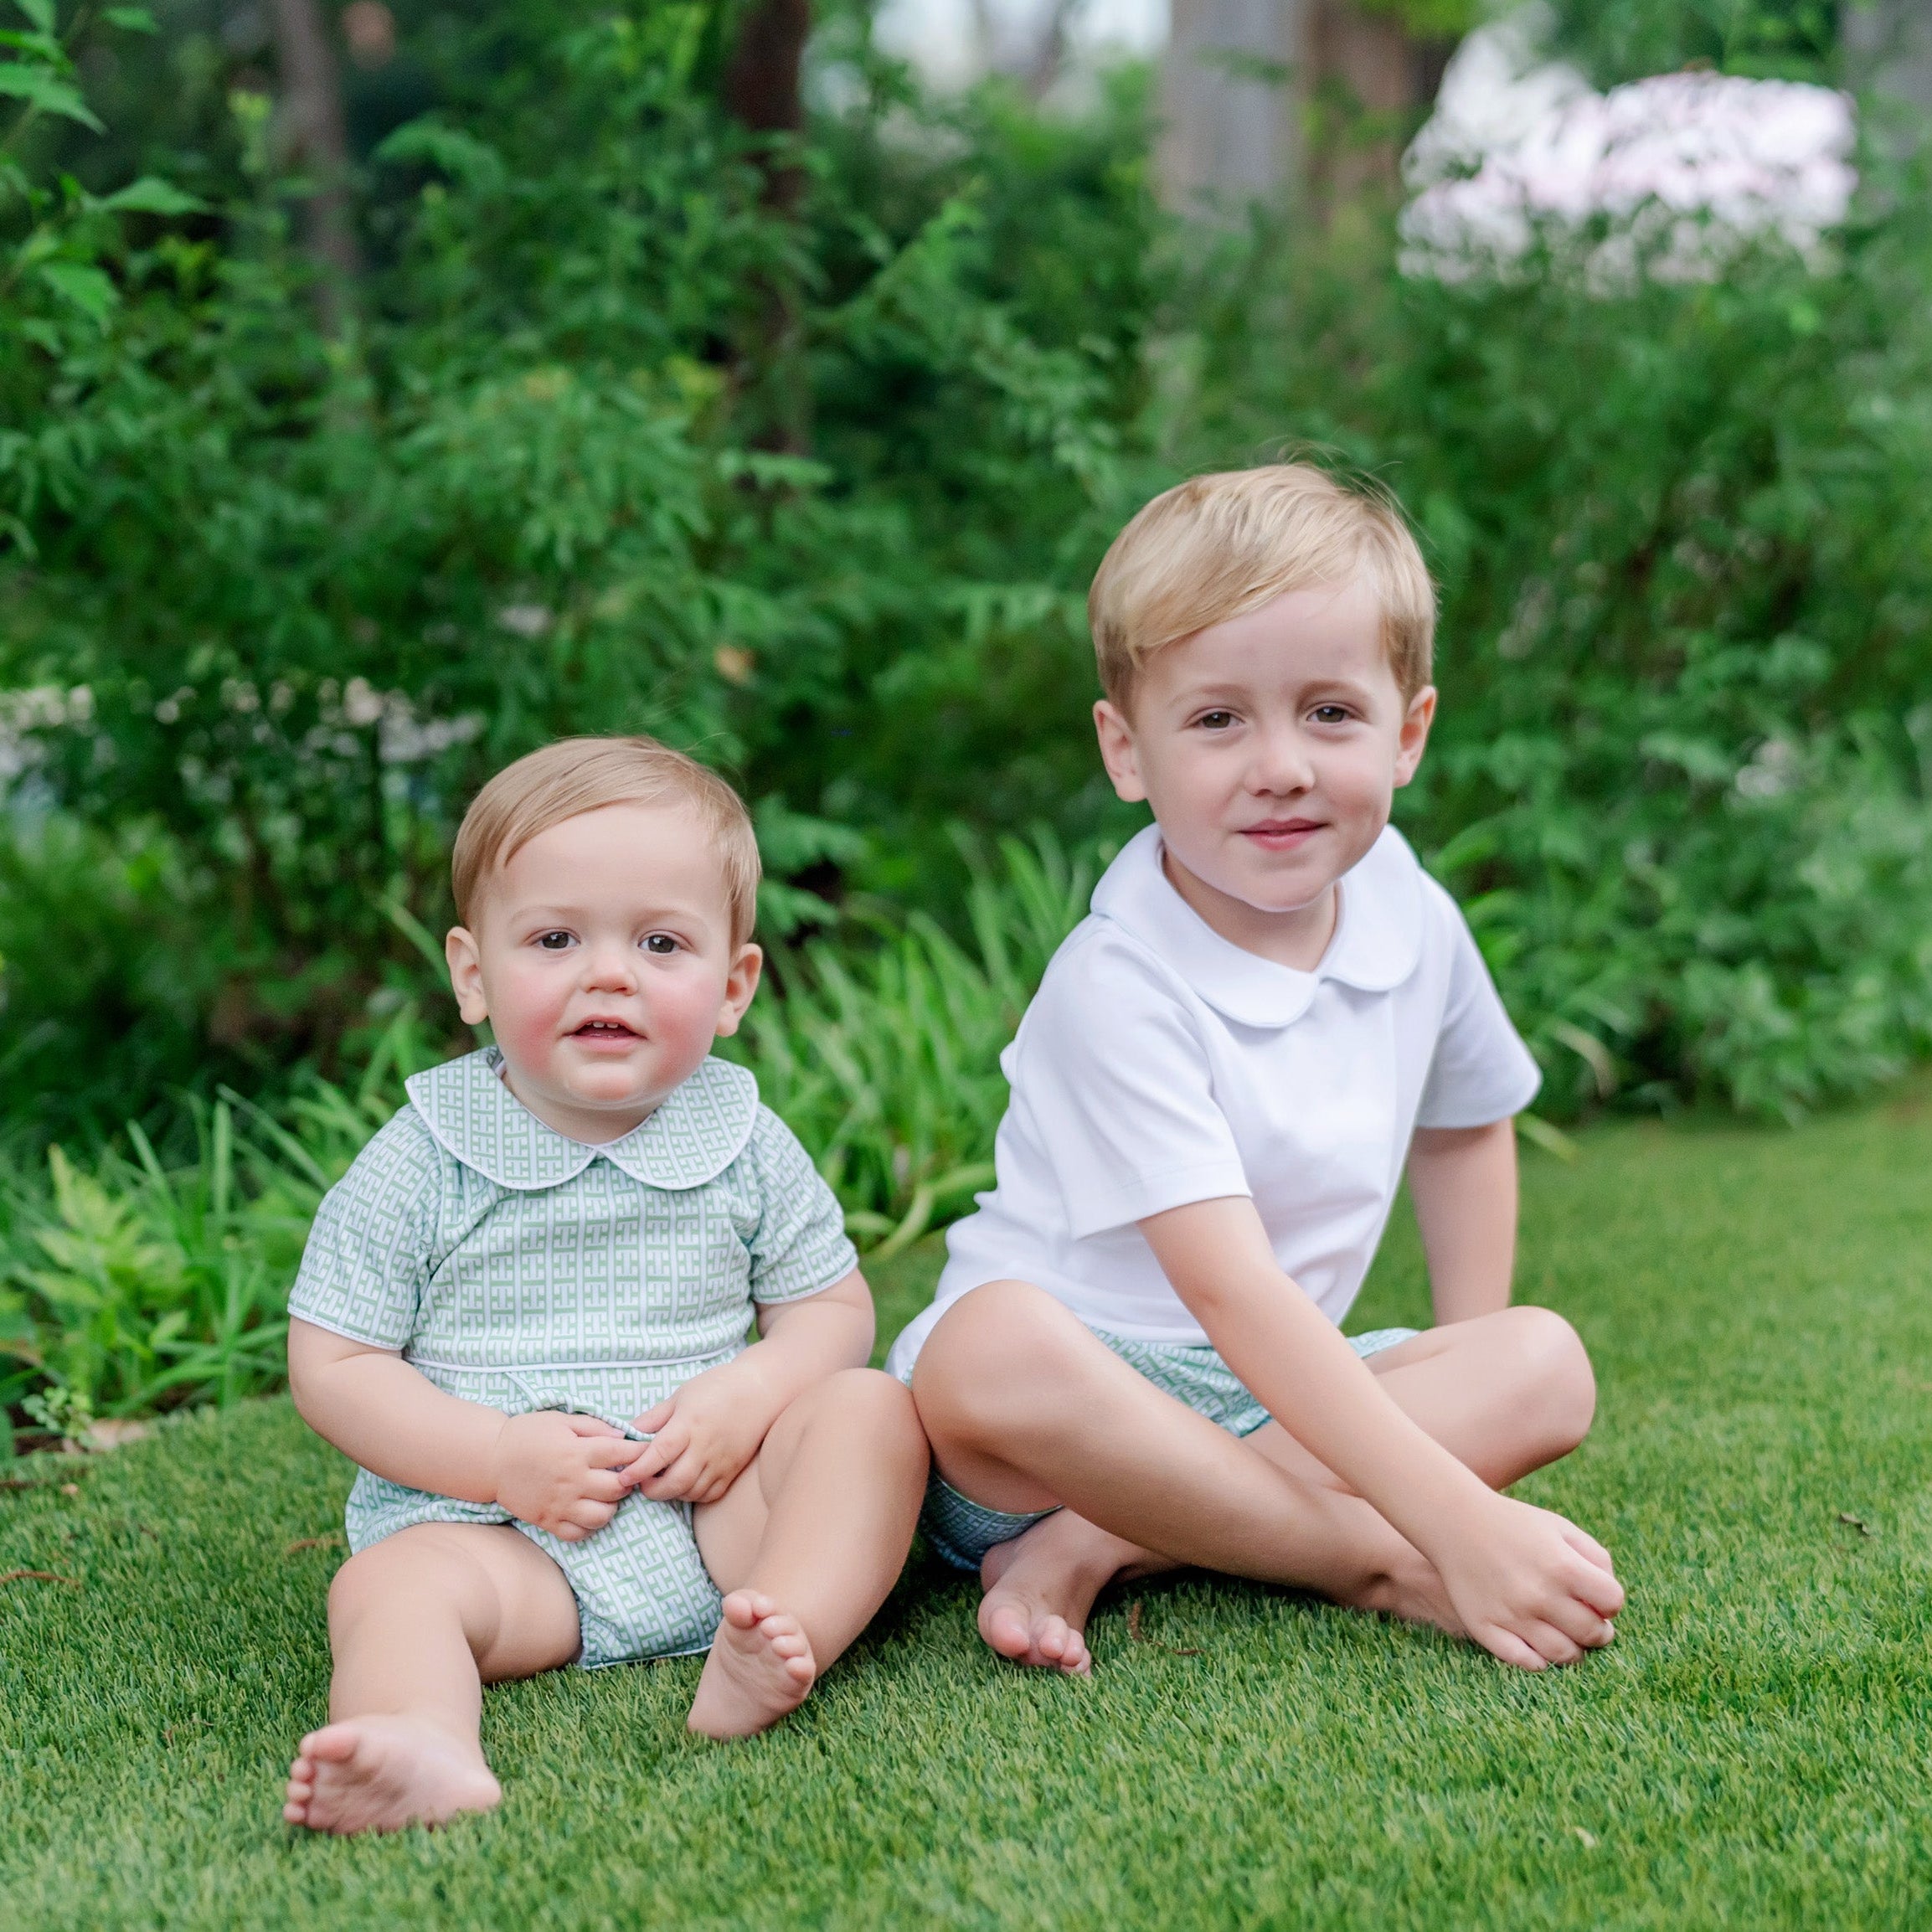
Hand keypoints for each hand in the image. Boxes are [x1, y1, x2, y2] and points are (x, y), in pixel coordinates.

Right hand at [490, 1410, 636, 1541]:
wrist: (491, 1459)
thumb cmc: (528, 1434)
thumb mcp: (561, 1420)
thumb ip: (594, 1427)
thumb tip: (622, 1437)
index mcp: (576, 1452)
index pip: (621, 1455)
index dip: (638, 1453)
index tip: (646, 1451)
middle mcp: (571, 1481)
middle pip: (617, 1489)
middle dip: (628, 1481)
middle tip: (624, 1475)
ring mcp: (560, 1504)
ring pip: (602, 1516)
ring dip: (610, 1506)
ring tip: (606, 1495)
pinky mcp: (548, 1521)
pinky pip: (578, 1534)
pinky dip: (589, 1526)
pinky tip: (587, 1511)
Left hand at [619, 1359, 775, 1505]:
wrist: (761, 1390)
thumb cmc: (717, 1387)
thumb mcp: (681, 1395)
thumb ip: (654, 1417)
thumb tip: (627, 1433)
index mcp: (689, 1424)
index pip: (659, 1454)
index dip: (638, 1469)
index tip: (624, 1477)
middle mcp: (705, 1446)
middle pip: (675, 1482)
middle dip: (653, 1490)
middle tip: (642, 1483)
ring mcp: (721, 1461)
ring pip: (691, 1492)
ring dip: (672, 1493)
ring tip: (663, 1481)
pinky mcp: (733, 1470)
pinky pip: (710, 1494)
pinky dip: (693, 1495)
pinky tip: (686, 1483)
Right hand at [1435, 1494, 1624, 1669]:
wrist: (1456, 1521)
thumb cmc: (1515, 1524)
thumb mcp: (1560, 1527)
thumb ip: (1596, 1558)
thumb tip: (1610, 1601)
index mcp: (1563, 1567)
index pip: (1613, 1602)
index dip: (1610, 1602)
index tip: (1598, 1598)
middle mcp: (1540, 1595)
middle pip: (1592, 1634)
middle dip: (1599, 1631)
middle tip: (1588, 1622)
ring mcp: (1512, 1616)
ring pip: (1563, 1655)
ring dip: (1574, 1650)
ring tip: (1566, 1634)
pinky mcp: (1487, 1629)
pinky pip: (1525, 1663)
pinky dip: (1540, 1661)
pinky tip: (1539, 1645)